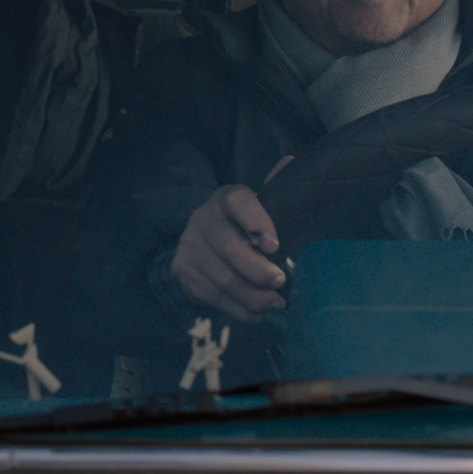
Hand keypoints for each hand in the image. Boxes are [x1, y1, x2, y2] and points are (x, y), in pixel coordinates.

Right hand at [170, 156, 292, 321]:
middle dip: (259, 271)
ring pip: (223, 279)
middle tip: (280, 281)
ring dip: (254, 297)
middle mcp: (202, 218)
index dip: (256, 221)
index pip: (238, 202)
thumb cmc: (241, 226)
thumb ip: (275, 191)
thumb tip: (289, 161)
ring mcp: (189, 246)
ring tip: (274, 303)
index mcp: (226, 198)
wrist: (199, 242)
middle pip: (230, 248)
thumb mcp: (258, 208)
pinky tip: (256, 312)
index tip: (274, 244)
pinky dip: (239, 309)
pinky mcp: (183, 271)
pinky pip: (213, 296)